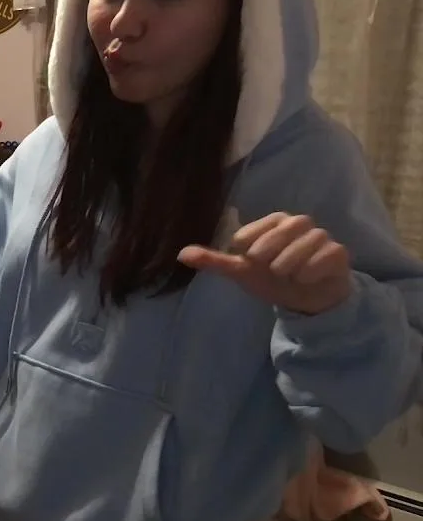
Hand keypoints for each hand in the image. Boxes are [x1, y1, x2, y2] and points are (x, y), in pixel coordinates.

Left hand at [178, 212, 352, 315]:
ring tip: (286, 274)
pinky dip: (310, 270)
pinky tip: (304, 279)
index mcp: (272, 223)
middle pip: (281, 230)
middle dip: (269, 254)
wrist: (307, 297)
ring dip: (290, 262)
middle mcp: (298, 224)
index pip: (248, 233)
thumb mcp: (242, 271)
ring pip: (305, 241)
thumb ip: (215, 261)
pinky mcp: (338, 253)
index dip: (247, 251)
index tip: (251, 261)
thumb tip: (181, 255)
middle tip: (271, 269)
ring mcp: (320, 237)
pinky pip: (326, 255)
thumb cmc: (272, 278)